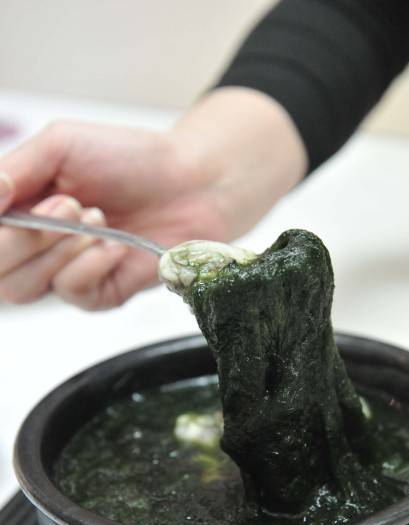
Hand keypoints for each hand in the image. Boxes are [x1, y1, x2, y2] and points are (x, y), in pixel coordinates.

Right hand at [0, 88, 306, 309]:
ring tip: (98, 219)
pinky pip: (72, 292)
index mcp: (18, 208)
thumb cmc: (131, 160)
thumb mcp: (61, 145)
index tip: (12, 195)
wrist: (190, 183)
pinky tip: (116, 244)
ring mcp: (63, 273)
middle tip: (70, 205)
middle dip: (26, 238)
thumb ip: (15, 170)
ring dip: (61, 249)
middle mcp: (33, 246)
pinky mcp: (97, 294)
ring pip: (24, 287)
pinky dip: (92, 264)